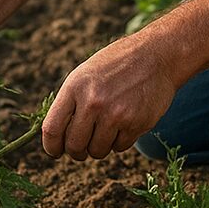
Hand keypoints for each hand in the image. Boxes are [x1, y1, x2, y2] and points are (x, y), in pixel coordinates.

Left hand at [42, 37, 176, 160]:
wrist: (157, 55)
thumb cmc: (118, 65)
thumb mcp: (86, 74)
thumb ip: (71, 102)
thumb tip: (57, 138)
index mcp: (75, 87)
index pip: (52, 129)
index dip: (51, 146)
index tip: (56, 151)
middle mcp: (93, 102)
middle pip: (74, 146)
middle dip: (77, 151)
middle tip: (82, 148)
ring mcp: (115, 114)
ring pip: (97, 151)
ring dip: (100, 146)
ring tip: (107, 128)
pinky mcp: (136, 124)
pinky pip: (119, 147)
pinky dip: (120, 141)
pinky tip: (126, 121)